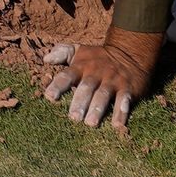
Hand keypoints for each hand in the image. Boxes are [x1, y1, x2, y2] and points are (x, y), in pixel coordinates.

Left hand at [41, 28, 164, 127]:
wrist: (129, 53)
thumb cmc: (98, 58)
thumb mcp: (79, 51)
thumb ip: (62, 53)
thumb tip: (46, 58)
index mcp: (81, 66)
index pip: (67, 75)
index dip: (58, 85)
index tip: (50, 97)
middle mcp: (96, 73)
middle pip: (86, 88)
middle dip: (80, 102)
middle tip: (73, 118)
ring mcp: (112, 81)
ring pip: (103, 95)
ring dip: (97, 109)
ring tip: (91, 123)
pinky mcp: (127, 88)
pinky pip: (124, 100)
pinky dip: (121, 112)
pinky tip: (118, 125)